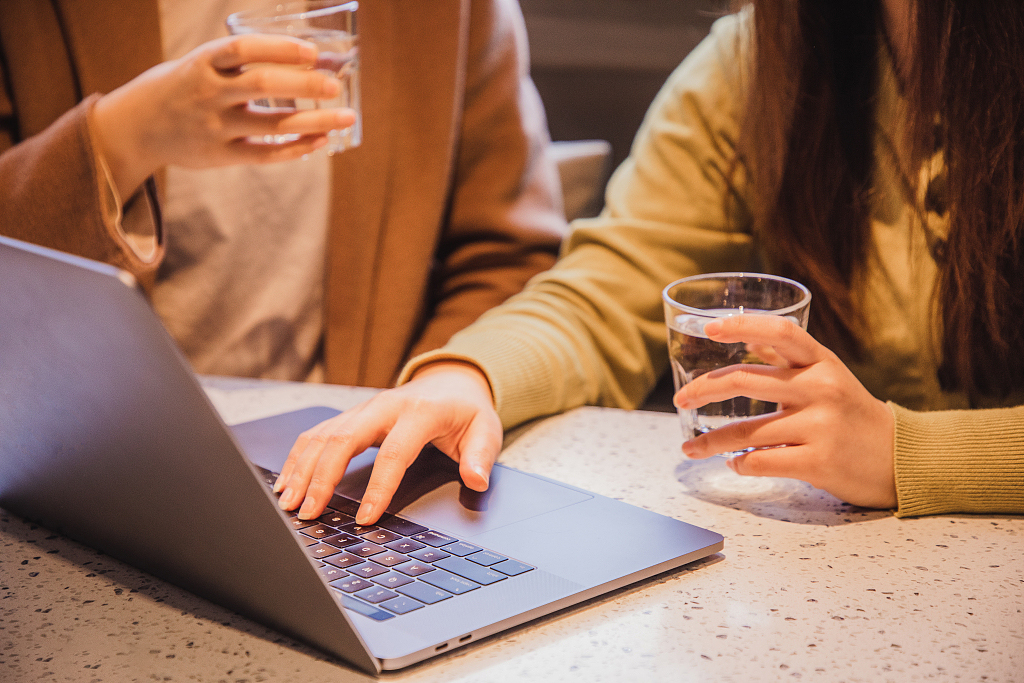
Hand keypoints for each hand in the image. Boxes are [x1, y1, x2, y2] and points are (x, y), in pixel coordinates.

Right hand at [92, 34, 354, 198]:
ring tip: (347, 117)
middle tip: (335, 85)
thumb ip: (241, 64)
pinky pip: (265, 155)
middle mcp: (208, 93)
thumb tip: (308, 59)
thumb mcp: (200, 64)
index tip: (311, 51)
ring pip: (272, 124)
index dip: (279, 49)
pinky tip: (321, 141)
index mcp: (202, 63)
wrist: (135, 128)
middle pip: (262, 86)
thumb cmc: (181, 88)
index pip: (243, 49)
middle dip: (304, 83)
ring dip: (315, 121)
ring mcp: (215, 127)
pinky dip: (296, 149)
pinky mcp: (221, 155)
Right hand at [274, 361, 502, 524]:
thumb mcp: (486, 430)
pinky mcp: (352, 415)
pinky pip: (319, 434)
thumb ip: (481, 456)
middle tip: (308, 512)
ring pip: (324, 435)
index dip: (378, 487)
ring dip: (302, 469)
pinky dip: (298, 457)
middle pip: (343, 440)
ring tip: (288, 503)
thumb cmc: (466, 411)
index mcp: (419, 412)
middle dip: (321, 478)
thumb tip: (476, 480)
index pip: (394, 452)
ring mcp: (364, 409)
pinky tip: (287, 482)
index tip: (365, 518)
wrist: (451, 381)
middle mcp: (385, 406)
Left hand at [675, 314, 896, 508]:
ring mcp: (820, 426)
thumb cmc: (854, 416)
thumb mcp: (829, 378)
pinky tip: (734, 463)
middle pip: (745, 380)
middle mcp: (821, 388)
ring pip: (745, 430)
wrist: (903, 460)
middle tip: (681, 399)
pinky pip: (761, 461)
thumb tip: (746, 344)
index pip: (780, 331)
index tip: (708, 329)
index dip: (741, 325)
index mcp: (822, 362)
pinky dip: (739, 464)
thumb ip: (789, 363)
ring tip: (691, 447)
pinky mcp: (818, 462)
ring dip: (710, 441)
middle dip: (703, 390)